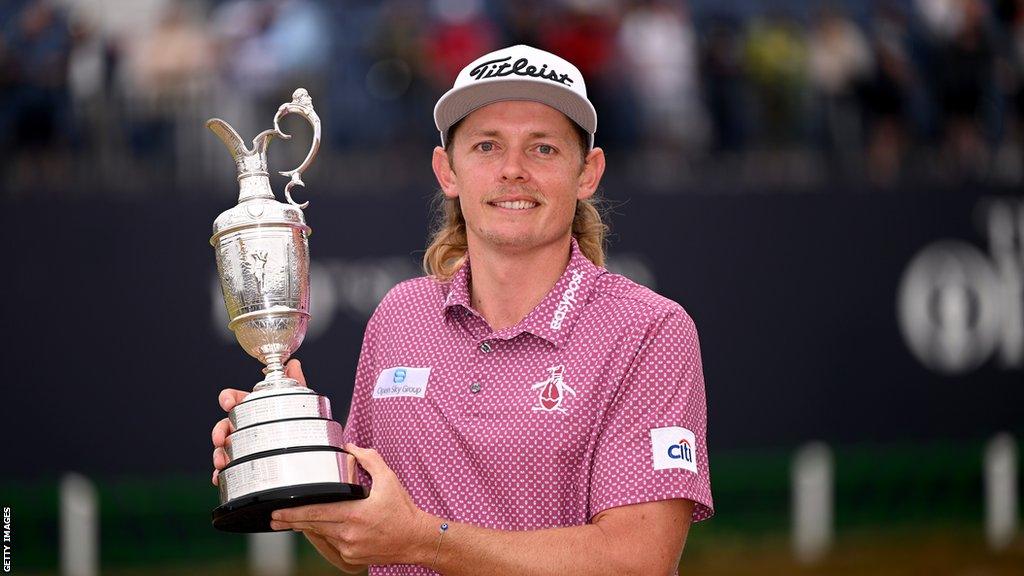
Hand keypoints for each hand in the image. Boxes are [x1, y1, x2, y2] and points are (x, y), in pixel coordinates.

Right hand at [210, 359, 307, 485]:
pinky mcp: (243, 465)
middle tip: (220, 439)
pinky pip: (227, 470)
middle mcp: (244, 427)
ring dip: (217, 453)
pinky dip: (219, 474)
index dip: (228, 398)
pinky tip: (219, 478)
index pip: (235, 399)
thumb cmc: (298, 423)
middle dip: (218, 431)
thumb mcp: (299, 403)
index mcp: (254, 409)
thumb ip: (296, 384)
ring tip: (222, 461)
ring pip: (222, 448)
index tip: (227, 402)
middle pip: (223, 425)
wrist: (309, 452)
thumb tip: (294, 363)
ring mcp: (242, 446)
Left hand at [269, 444, 434, 569]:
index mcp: (354, 514)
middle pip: (312, 526)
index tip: (278, 511)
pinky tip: (321, 529)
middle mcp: (348, 534)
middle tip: (275, 518)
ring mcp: (349, 548)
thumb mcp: (389, 479)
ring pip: (321, 536)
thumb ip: (369, 460)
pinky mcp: (352, 558)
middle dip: (292, 521)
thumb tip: (351, 447)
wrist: (416, 539)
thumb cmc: (403, 511)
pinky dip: (326, 536)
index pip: (316, 512)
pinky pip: (332, 546)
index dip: (294, 512)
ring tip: (295, 521)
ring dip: (309, 527)